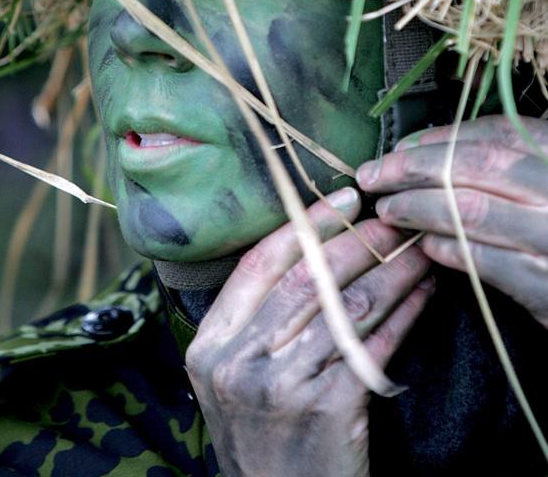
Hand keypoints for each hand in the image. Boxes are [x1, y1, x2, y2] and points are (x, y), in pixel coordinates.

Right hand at [185, 189, 432, 476]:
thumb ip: (254, 322)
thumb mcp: (233, 379)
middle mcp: (239, 361)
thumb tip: (310, 248)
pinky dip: (405, 313)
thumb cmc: (263, 438)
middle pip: (307, 277)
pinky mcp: (327, 409)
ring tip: (418, 249)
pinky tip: (424, 295)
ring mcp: (281, 385)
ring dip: (392, 270)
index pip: (258, 263)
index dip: (304, 223)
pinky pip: (374, 345)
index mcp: (210, 344)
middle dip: (358, 239)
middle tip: (394, 219)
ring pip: (347, 305)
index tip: (344, 197)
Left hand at [357, 115, 547, 328]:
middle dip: (412, 168)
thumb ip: (505, 159)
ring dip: (418, 207)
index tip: (399, 146)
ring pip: (469, 211)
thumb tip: (421, 147)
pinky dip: (445, 248)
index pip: (493, 134)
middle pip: (473, 166)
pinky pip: (481, 260)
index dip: (438, 138)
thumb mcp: (544, 180)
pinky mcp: (544, 287)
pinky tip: (423, 244)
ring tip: (388, 210)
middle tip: (373, 175)